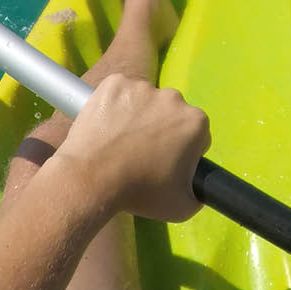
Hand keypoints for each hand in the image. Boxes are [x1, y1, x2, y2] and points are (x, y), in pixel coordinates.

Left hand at [55, 73, 210, 221]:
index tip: (163, 164)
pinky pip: (118, 91)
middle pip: (170, 113)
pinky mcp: (114, 83)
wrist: (91, 180)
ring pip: (144, 100)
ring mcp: (142, 87)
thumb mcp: (183, 206)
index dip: (181, 151)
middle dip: (160, 129)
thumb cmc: (140, 193)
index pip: (195, 134)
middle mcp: (174, 97)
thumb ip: (199, 192)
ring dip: (136, 116)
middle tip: (139, 153)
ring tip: (118, 141)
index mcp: (195, 122)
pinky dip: (113, 104)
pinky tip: (105, 125)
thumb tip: (198, 186)